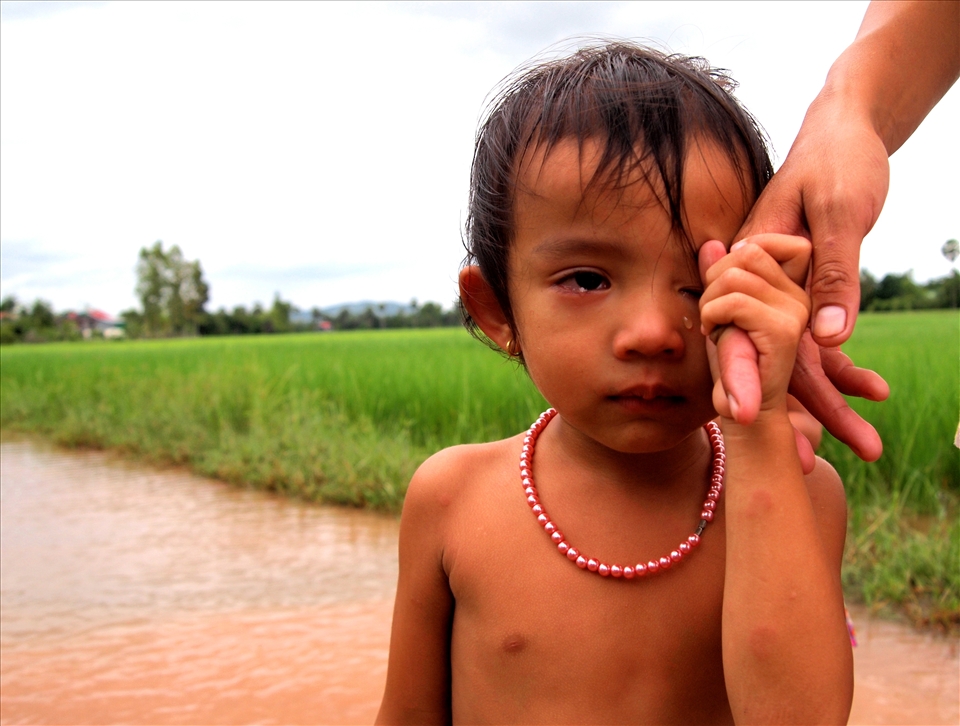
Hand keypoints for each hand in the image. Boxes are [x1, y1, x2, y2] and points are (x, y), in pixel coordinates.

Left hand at [699, 235, 811, 419]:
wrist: (742, 410)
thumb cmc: (729, 362)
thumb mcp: (719, 310)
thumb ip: (717, 276)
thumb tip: (711, 245)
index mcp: (790, 286)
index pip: (759, 243)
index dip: (729, 260)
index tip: (722, 294)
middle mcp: (800, 294)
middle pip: (745, 252)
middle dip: (715, 281)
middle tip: (715, 316)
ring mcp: (796, 311)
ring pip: (734, 276)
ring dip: (710, 303)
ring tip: (717, 328)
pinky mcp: (784, 330)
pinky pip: (733, 302)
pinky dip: (712, 316)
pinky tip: (716, 335)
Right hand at [718, 101, 890, 459]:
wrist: (843, 133)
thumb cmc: (836, 162)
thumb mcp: (841, 214)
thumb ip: (833, 276)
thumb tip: (830, 341)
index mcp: (750, 265)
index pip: (743, 333)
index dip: (747, 381)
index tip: (758, 426)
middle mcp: (757, 287)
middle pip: (774, 358)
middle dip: (805, 411)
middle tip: (828, 459)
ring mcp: (780, 294)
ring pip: (800, 358)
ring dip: (832, 401)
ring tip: (868, 446)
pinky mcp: (805, 294)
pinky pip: (821, 340)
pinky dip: (845, 366)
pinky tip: (872, 391)